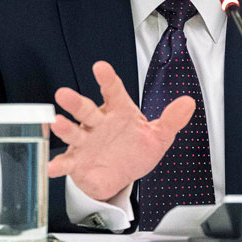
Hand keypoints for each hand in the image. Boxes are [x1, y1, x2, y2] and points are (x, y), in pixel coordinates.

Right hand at [47, 60, 195, 201]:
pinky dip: (58, 164)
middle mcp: (99, 123)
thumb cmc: (136, 150)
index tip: (100, 67)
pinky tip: (53, 166)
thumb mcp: (159, 136)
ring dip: (64, 128)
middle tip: (64, 94)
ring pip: (74, 132)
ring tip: (57, 123)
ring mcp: (86, 141)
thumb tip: (188, 103)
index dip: (107, 79)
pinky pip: (66, 162)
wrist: (122, 175)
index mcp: (119, 112)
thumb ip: (172, 119)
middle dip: (75, 102)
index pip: (113, 92)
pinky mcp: (78, 161)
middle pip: (86, 110)